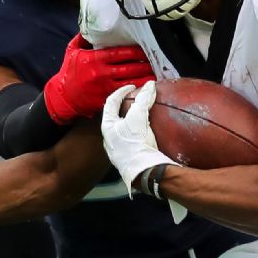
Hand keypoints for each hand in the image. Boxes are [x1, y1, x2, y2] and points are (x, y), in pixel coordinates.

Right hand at [44, 34, 154, 123]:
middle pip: (129, 67)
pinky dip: (138, 89)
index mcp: (94, 59)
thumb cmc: (68, 73)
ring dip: (145, 77)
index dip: (135, 51)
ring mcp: (105, 87)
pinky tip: (147, 87)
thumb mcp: (72, 51)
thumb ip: (83, 38)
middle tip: (156, 60)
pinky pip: (127, 94)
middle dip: (144, 63)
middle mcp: (101, 73)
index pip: (119, 53)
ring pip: (131, 81)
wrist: (63, 97)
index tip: (145, 48)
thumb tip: (92, 24)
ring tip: (156, 73)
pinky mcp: (107, 98)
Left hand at [100, 82, 175, 196]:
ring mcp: (118, 149)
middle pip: (116, 116)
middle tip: (137, 99)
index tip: (132, 87)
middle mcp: (109, 138)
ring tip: (143, 113)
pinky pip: (130, 139)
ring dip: (131, 119)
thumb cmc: (135, 144)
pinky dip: (137, 131)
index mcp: (107, 127)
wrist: (144, 172)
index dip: (121, 91)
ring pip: (122, 129)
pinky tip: (146, 131)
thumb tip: (149, 85)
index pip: (111, 102)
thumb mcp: (138, 118)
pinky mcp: (128, 157)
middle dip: (126, 106)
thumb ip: (143, 100)